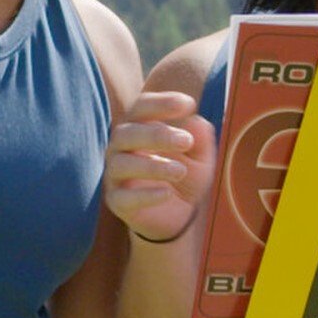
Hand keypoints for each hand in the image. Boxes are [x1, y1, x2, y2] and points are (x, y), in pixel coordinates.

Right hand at [103, 89, 217, 244]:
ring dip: (152, 165)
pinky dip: (144, 195)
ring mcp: (116, 175)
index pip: (141, 107)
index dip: (161, 102)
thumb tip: (196, 122)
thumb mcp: (201, 157)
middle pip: (127, 133)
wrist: (178, 215)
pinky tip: (167, 193)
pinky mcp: (117, 202)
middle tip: (186, 141)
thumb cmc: (185, 175)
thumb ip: (201, 139)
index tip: (189, 104)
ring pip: (121, 164)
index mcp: (139, 128)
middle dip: (156, 134)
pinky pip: (123, 197)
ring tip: (180, 171)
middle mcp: (121, 148)